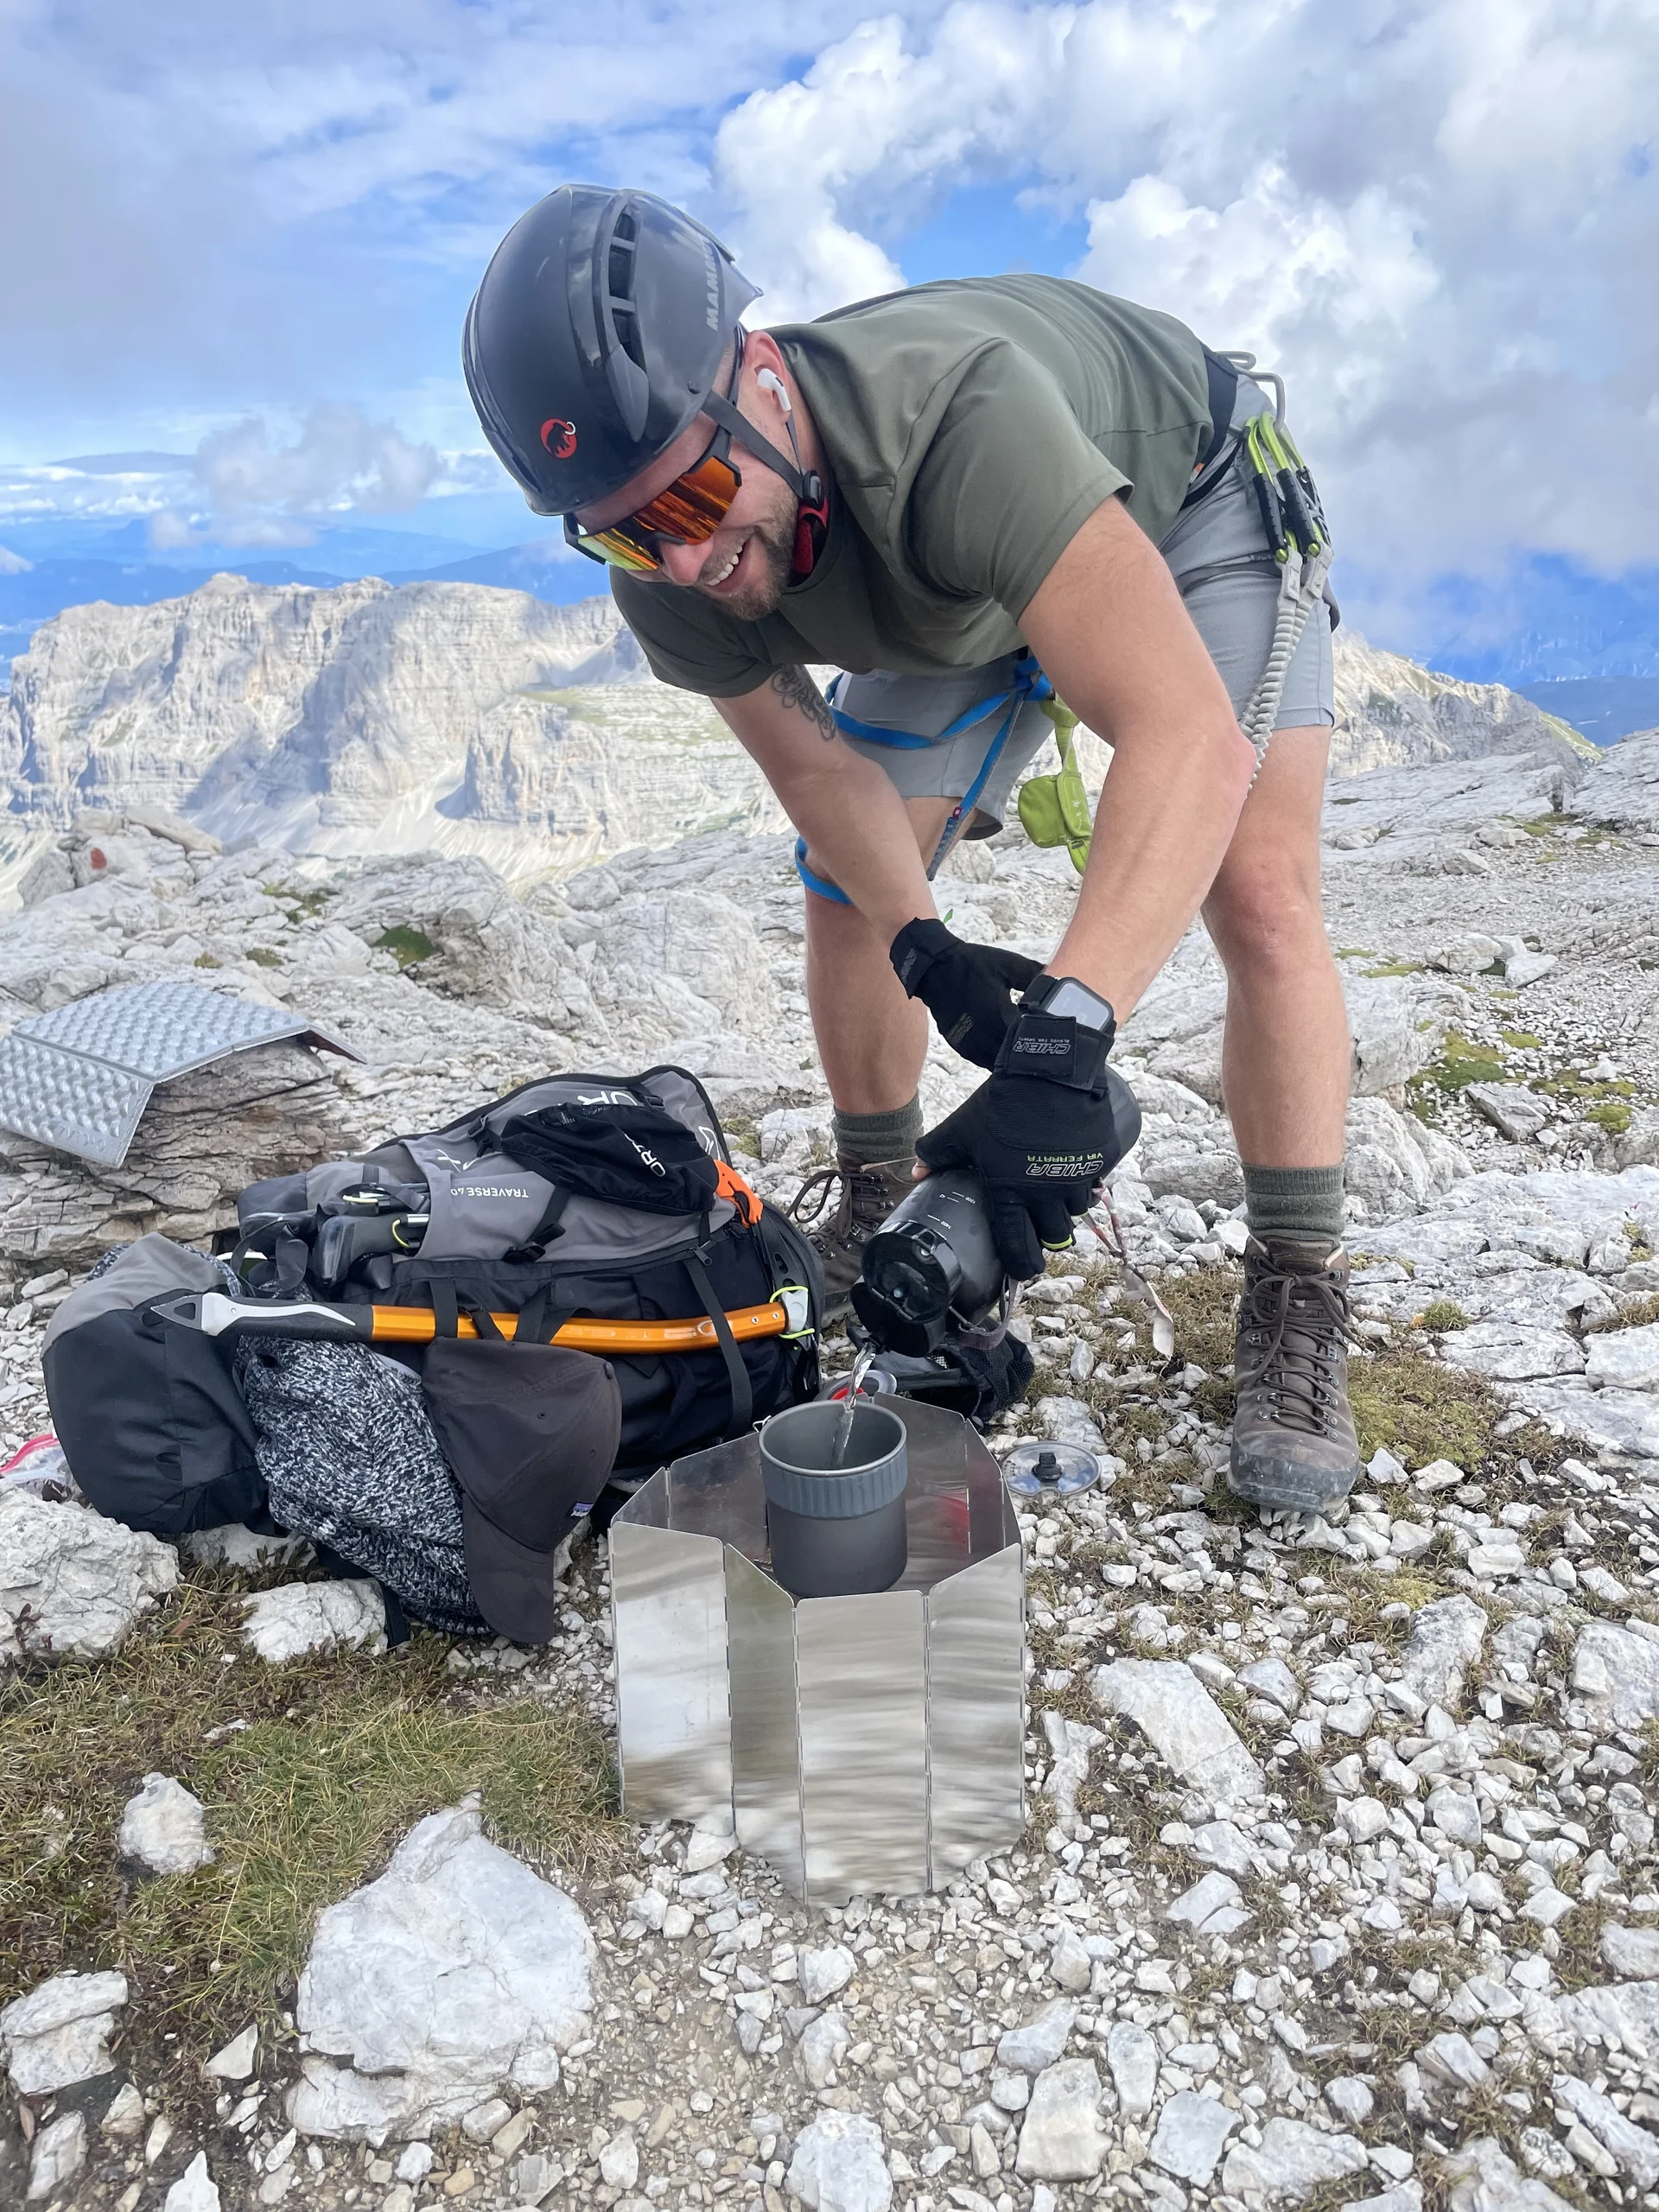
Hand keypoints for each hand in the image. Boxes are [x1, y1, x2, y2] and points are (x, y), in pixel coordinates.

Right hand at [889, 919, 1042, 1068]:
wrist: (934, 968)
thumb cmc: (973, 964)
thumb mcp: (1008, 964)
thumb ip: (1035, 975)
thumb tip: (1060, 980)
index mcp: (1000, 1017)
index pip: (1029, 1041)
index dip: (1043, 1041)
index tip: (1055, 1039)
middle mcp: (985, 1037)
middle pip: (1014, 1059)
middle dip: (1028, 1055)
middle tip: (1043, 1050)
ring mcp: (971, 1044)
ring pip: (997, 1065)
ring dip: (1010, 1061)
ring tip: (1025, 1053)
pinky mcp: (961, 1046)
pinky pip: (982, 1061)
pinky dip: (995, 1059)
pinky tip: (1004, 1052)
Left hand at [916, 1067, 1140, 1279]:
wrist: (1048, 1070)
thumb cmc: (1000, 1103)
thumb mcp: (961, 1128)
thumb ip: (937, 1153)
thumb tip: (917, 1172)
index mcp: (1011, 1192)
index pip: (1018, 1246)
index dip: (1020, 1265)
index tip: (1022, 1269)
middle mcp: (1047, 1193)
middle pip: (1054, 1236)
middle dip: (1045, 1235)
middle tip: (1037, 1224)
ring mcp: (1077, 1177)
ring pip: (1075, 1210)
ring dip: (1063, 1207)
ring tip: (1051, 1192)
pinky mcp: (1100, 1159)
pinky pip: (1094, 1182)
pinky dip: (1084, 1182)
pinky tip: (1071, 1169)